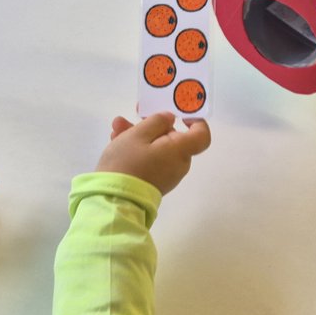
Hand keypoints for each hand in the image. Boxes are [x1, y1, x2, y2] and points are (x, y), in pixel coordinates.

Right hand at [96, 113, 210, 195]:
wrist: (114, 200)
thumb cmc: (128, 162)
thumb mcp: (138, 134)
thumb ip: (156, 122)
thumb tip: (170, 119)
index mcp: (180, 151)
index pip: (201, 135)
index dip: (196, 121)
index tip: (181, 114)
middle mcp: (178, 164)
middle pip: (172, 138)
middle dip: (152, 125)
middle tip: (135, 115)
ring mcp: (166, 175)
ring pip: (157, 148)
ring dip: (138, 135)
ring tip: (116, 127)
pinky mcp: (154, 183)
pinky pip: (151, 160)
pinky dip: (137, 150)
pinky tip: (116, 141)